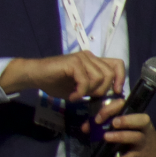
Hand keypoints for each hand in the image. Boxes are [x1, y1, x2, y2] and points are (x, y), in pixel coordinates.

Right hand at [0, 51, 126, 99]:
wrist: (35, 75)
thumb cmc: (56, 82)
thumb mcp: (80, 89)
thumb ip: (94, 90)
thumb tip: (109, 99)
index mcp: (94, 62)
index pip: (118, 65)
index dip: (120, 78)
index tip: (114, 92)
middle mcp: (91, 57)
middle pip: (110, 74)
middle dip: (103, 91)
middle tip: (89, 98)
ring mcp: (82, 58)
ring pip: (100, 77)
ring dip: (90, 92)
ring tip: (77, 96)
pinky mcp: (73, 62)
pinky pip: (86, 81)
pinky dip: (80, 93)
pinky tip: (73, 96)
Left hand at [93, 106, 155, 156]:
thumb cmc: (137, 136)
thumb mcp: (126, 128)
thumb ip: (106, 125)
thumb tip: (86, 126)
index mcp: (136, 117)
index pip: (126, 106)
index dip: (111, 109)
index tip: (98, 118)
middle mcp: (142, 127)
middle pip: (138, 119)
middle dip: (125, 120)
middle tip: (112, 123)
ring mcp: (143, 141)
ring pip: (135, 137)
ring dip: (120, 136)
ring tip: (106, 137)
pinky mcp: (142, 155)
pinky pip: (133, 156)